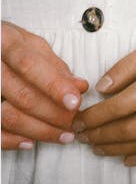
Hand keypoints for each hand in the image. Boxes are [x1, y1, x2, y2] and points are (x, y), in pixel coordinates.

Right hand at [1, 21, 88, 149]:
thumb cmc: (8, 45)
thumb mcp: (31, 45)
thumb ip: (54, 65)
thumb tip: (80, 86)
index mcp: (4, 40)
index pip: (30, 65)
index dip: (54, 85)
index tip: (75, 101)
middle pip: (22, 94)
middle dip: (53, 113)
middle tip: (74, 122)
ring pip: (8, 116)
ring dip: (39, 130)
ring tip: (64, 135)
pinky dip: (11, 140)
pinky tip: (31, 142)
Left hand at [72, 32, 135, 165]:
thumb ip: (127, 65)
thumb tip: (102, 88)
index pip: (121, 106)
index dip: (96, 116)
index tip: (79, 119)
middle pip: (128, 129)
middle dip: (100, 135)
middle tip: (82, 137)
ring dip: (115, 149)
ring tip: (97, 147)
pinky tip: (125, 158)